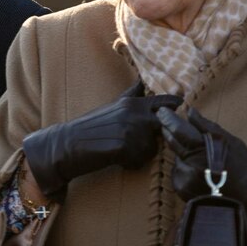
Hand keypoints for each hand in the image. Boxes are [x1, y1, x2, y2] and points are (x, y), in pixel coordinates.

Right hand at [23, 80, 181, 201]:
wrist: (66, 144)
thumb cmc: (89, 127)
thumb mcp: (112, 106)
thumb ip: (131, 96)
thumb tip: (142, 82)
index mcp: (132, 102)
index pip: (165, 102)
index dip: (175, 108)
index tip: (179, 110)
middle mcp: (134, 112)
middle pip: (165, 127)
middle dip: (158, 137)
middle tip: (138, 142)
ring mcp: (130, 128)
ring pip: (153, 147)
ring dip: (141, 154)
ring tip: (122, 151)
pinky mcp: (125, 145)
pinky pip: (140, 160)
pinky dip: (131, 163)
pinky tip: (116, 159)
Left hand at [158, 107, 246, 245]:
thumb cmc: (245, 171)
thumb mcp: (232, 143)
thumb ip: (208, 127)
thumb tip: (190, 112)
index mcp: (205, 148)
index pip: (178, 129)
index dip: (168, 118)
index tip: (162, 111)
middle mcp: (192, 163)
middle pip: (172, 141)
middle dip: (168, 131)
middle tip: (167, 124)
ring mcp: (186, 178)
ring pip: (176, 158)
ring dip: (182, 154)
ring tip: (202, 161)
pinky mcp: (183, 190)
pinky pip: (178, 173)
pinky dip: (185, 170)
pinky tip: (201, 176)